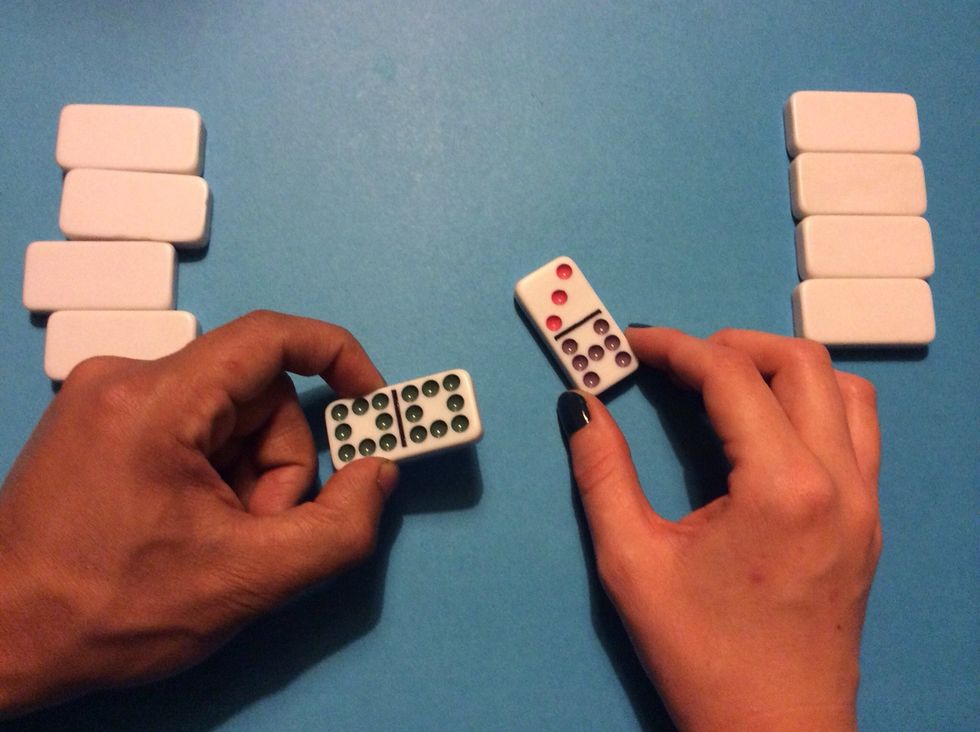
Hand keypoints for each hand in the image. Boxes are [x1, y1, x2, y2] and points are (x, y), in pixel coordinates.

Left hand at [0, 311, 398, 714]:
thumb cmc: (106, 611)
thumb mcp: (248, 579)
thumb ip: (338, 528)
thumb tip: (377, 474)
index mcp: (155, 400)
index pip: (270, 337)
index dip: (337, 358)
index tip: (371, 401)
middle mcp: (124, 380)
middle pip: (255, 395)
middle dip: (279, 465)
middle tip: (261, 529)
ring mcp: (107, 401)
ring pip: (227, 418)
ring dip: (247, 478)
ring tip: (219, 541)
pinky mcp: (101, 426)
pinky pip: (192, 432)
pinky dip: (215, 477)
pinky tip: (193, 529)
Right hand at [557, 327, 880, 730]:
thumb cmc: (703, 657)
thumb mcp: (633, 563)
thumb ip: (602, 474)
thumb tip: (581, 407)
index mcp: (782, 487)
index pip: (731, 376)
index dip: (674, 348)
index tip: (634, 344)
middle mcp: (839, 481)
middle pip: (799, 362)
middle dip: (731, 344)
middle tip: (675, 361)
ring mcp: (864, 501)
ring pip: (843, 388)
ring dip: (781, 368)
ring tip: (725, 384)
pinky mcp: (868, 520)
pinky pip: (856, 429)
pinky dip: (813, 403)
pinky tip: (767, 428)